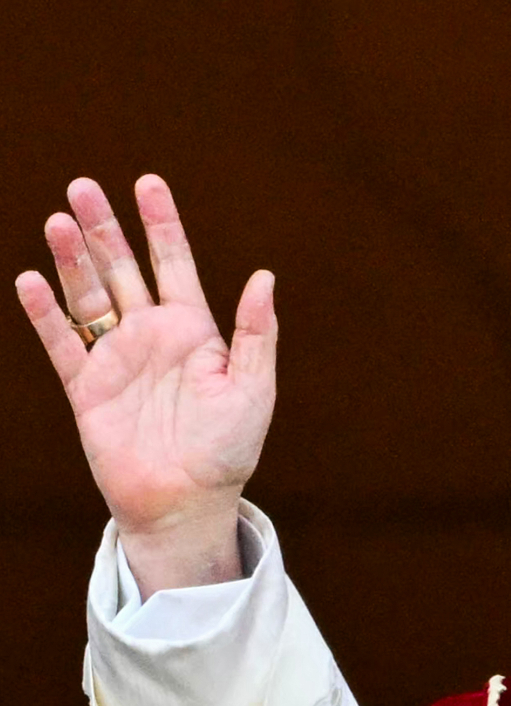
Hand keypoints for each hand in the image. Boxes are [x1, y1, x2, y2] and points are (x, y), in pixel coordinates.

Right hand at [14, 176, 275, 592]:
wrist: (186, 501)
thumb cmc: (228, 448)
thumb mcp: (254, 388)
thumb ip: (255, 333)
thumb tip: (264, 276)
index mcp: (195, 331)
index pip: (175, 264)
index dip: (161, 224)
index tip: (148, 182)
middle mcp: (152, 336)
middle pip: (123, 268)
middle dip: (104, 228)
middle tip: (82, 184)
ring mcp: (117, 359)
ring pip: (88, 296)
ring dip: (72, 260)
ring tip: (58, 220)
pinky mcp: (87, 388)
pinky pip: (62, 343)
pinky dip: (46, 313)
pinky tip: (30, 280)